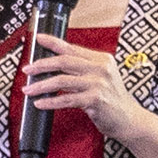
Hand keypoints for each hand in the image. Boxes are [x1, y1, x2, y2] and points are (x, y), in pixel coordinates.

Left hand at [22, 28, 147, 141]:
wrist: (129, 119)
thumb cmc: (113, 99)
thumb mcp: (102, 78)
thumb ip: (83, 69)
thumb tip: (55, 65)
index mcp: (101, 59)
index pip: (72, 48)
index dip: (53, 43)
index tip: (38, 39)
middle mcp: (100, 68)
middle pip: (64, 61)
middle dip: (41, 65)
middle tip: (27, 70)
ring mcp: (98, 84)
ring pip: (62, 80)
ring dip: (41, 85)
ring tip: (29, 89)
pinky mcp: (95, 100)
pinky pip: (66, 99)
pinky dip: (50, 102)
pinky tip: (40, 103)